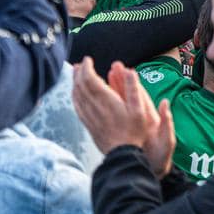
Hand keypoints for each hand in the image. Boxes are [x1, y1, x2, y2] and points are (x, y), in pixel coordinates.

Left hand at [71, 58, 175, 174]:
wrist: (122, 154)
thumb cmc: (134, 132)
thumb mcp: (139, 109)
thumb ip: (133, 88)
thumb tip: (130, 71)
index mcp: (106, 101)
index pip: (90, 79)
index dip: (86, 67)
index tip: (88, 59)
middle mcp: (95, 107)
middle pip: (80, 85)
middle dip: (79, 72)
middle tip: (80, 64)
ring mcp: (89, 116)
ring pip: (76, 95)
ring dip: (74, 82)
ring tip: (76, 74)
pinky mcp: (88, 124)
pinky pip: (77, 107)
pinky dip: (74, 96)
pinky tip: (75, 93)